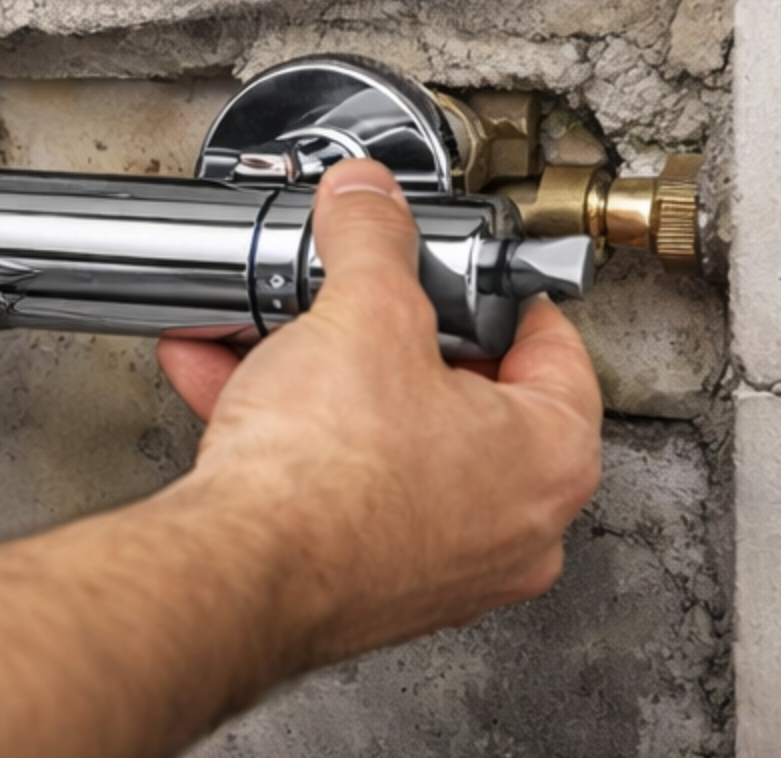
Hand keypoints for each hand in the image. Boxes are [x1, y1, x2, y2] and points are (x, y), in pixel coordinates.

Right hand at [159, 159, 601, 665]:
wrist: (237, 572)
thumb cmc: (325, 478)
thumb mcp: (363, 312)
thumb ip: (374, 239)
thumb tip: (371, 201)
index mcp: (551, 457)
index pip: (552, 345)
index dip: (492, 289)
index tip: (453, 270)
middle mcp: (511, 524)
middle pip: (458, 393)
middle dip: (383, 334)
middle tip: (353, 302)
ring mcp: (438, 561)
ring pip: (385, 439)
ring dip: (319, 379)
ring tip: (268, 335)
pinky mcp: (365, 579)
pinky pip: (336, 482)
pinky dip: (288, 432)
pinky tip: (228, 384)